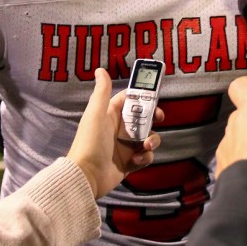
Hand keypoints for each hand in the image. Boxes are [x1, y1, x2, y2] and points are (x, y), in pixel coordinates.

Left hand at [67, 69, 160, 198]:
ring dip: (152, 140)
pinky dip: (144, 158)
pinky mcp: (129, 163)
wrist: (87, 176)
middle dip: (154, 118)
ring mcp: (125, 147)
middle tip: (159, 118)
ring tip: (145, 146)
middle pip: (144, 118)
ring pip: (148, 137)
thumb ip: (102, 92)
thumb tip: (100, 70)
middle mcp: (119, 129)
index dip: (142, 97)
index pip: (130, 100)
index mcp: (111, 115)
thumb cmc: (90, 142)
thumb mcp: (96, 114)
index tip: (153, 97)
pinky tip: (135, 161)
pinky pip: (145, 156)